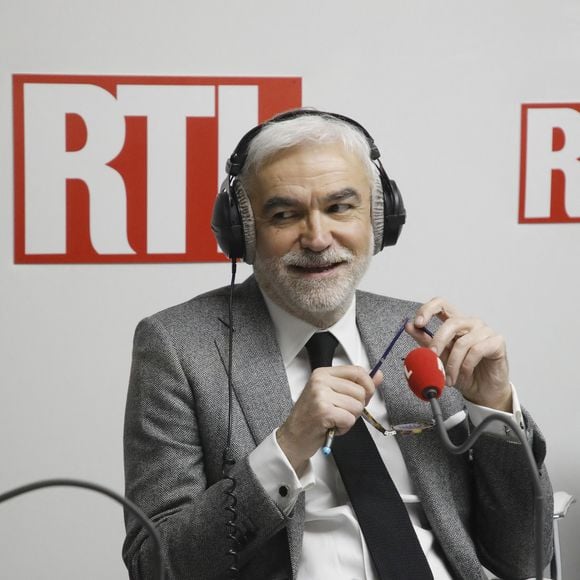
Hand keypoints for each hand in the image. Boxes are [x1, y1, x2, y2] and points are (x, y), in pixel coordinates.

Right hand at [277, 366, 381, 473]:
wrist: (293, 437)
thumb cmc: (312, 416)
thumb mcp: (333, 395)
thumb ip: (356, 385)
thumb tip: (378, 375)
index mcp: (323, 373)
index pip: (357, 371)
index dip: (368, 385)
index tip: (364, 395)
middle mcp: (321, 381)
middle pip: (360, 391)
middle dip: (356, 407)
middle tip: (341, 412)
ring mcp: (321, 395)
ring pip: (357, 406)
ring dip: (350, 418)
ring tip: (334, 419)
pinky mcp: (323, 411)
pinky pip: (350, 419)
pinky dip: (344, 427)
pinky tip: (332, 426)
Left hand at [405, 297, 511, 411]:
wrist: (483, 391)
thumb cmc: (463, 372)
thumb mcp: (439, 358)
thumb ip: (425, 341)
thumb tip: (409, 326)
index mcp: (455, 322)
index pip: (441, 304)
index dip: (427, 310)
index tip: (417, 323)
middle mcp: (470, 323)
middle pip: (451, 323)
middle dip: (438, 342)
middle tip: (432, 357)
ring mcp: (485, 331)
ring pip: (462, 342)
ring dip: (452, 364)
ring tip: (448, 378)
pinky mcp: (497, 342)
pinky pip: (476, 350)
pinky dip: (466, 366)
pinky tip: (463, 375)